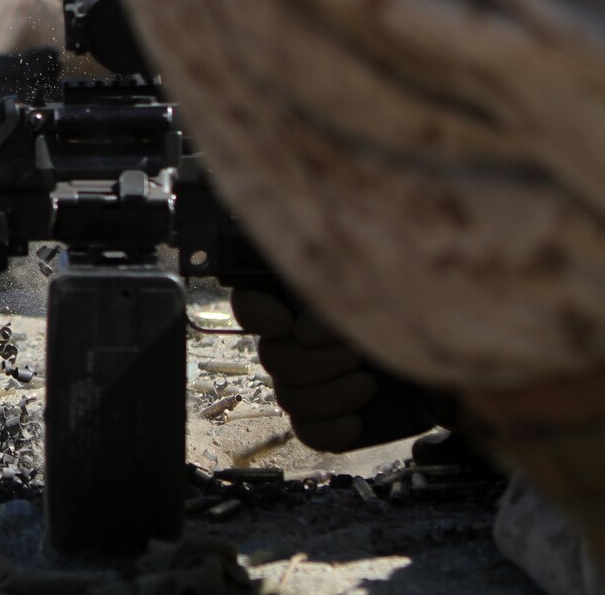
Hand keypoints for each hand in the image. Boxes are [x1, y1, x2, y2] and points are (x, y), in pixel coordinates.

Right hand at [231, 286, 439, 451]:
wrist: (476, 369)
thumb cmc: (436, 316)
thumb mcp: (391, 295)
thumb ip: (339, 304)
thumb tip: (301, 334)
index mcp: (310, 298)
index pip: (251, 302)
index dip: (255, 314)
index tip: (286, 323)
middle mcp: (305, 338)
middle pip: (272, 358)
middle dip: (314, 362)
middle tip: (358, 355)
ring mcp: (318, 382)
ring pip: (288, 397)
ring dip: (328, 395)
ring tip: (370, 385)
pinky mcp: (336, 418)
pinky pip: (307, 432)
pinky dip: (328, 430)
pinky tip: (356, 422)